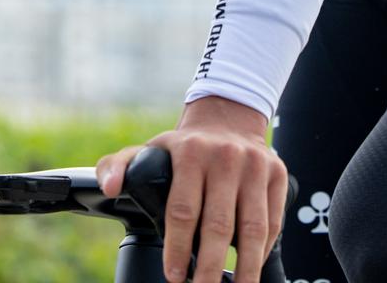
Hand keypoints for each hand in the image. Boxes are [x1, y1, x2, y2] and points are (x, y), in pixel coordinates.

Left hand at [94, 96, 286, 282]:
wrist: (228, 118)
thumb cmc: (184, 147)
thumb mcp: (147, 148)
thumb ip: (117, 166)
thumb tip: (109, 188)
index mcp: (189, 152)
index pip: (182, 210)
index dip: (179, 248)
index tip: (175, 275)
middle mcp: (224, 157)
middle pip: (218, 225)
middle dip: (211, 267)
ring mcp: (254, 165)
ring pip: (252, 228)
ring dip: (246, 267)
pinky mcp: (277, 174)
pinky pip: (273, 221)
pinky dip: (264, 249)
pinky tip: (252, 267)